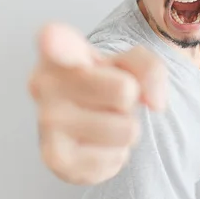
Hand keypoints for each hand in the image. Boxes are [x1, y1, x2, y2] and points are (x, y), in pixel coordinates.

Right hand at [28, 22, 166, 184]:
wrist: (90, 122)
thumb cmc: (107, 83)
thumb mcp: (131, 63)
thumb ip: (150, 68)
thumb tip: (155, 103)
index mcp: (59, 47)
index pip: (54, 40)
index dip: (54, 40)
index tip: (50, 39)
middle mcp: (44, 82)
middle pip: (124, 91)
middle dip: (129, 100)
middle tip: (109, 100)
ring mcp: (46, 121)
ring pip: (127, 129)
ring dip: (125, 129)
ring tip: (104, 121)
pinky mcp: (54, 159)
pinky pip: (116, 158)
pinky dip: (116, 155)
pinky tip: (96, 144)